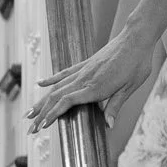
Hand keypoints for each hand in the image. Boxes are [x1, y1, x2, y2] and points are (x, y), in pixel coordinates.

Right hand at [27, 26, 155, 133]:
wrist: (136, 38)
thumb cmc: (137, 64)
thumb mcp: (130, 88)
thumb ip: (115, 106)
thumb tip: (108, 125)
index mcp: (96, 87)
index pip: (67, 102)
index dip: (53, 114)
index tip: (42, 125)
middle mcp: (85, 78)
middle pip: (56, 97)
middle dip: (41, 114)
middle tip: (30, 128)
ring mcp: (83, 70)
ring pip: (56, 87)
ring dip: (41, 101)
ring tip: (28, 112)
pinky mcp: (85, 64)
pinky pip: (64, 73)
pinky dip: (51, 80)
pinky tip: (40, 85)